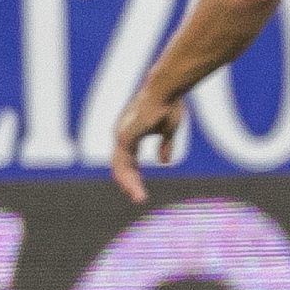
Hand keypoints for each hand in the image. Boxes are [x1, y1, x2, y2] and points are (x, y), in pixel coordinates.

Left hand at [110, 86, 186, 202]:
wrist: (165, 90)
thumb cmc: (169, 105)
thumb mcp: (169, 130)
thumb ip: (165, 146)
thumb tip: (164, 163)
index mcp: (130, 134)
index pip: (127, 159)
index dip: (133, 175)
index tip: (139, 189)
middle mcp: (122, 136)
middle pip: (121, 166)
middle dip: (130, 184)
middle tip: (139, 199)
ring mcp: (122, 137)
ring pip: (120, 168)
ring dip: (130, 185)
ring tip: (139, 199)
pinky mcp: (126, 138)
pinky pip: (124, 163)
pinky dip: (129, 178)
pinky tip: (135, 187)